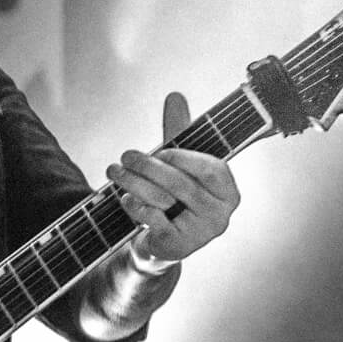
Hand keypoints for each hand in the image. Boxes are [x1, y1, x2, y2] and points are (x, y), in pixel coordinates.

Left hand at [105, 90, 238, 265]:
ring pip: (164, 199)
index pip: (211, 169)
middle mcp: (221, 214)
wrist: (163, 243)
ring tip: (114, 171)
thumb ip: (178, 132)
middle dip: (148, 166)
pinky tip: (124, 197)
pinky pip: (153, 218)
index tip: (161, 151)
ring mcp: (201, 233)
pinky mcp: (179, 246)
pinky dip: (135, 205)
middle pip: (182, 184)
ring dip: (134, 182)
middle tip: (126, 156)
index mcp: (228, 191)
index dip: (184, 158)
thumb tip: (175, 95)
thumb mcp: (178, 163)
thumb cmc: (175, 198)